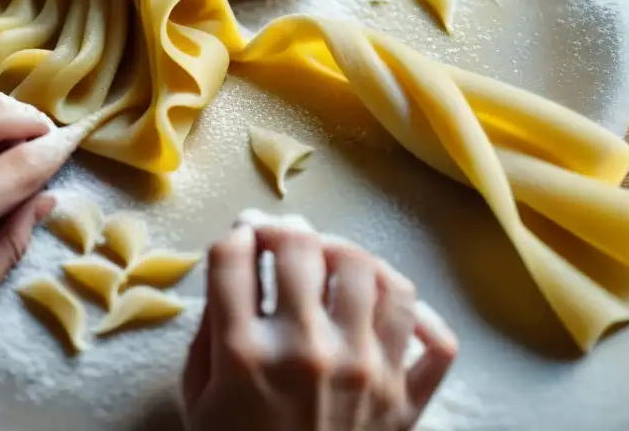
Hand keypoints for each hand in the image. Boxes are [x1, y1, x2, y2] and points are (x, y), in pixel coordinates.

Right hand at [183, 223, 457, 430]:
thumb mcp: (198, 399)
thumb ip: (207, 333)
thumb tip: (232, 273)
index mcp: (246, 354)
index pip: (235, 257)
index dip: (233, 235)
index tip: (238, 239)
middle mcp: (309, 350)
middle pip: (302, 248)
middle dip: (282, 229)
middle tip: (278, 234)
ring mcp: (367, 370)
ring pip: (371, 273)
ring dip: (346, 253)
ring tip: (330, 258)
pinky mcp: (406, 398)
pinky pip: (430, 335)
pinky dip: (416, 312)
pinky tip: (386, 305)